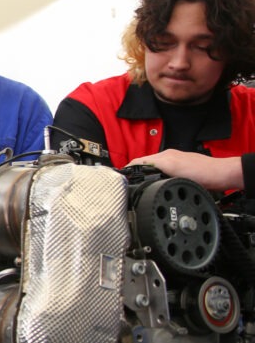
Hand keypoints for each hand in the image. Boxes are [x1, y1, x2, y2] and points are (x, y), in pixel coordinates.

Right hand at [127, 150, 241, 191]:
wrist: (222, 175)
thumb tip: (136, 167)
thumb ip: (154, 167)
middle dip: (135, 173)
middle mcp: (168, 157)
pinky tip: (157, 185)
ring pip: (153, 169)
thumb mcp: (174, 171)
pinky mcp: (181, 169)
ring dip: (146, 175)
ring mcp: (175, 163)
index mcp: (164, 157)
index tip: (120, 178)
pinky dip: (156, 177)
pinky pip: (163, 172)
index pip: (138, 161)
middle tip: (127, 184)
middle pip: (144, 165)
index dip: (128, 169)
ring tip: (140, 185)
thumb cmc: (204, 174)